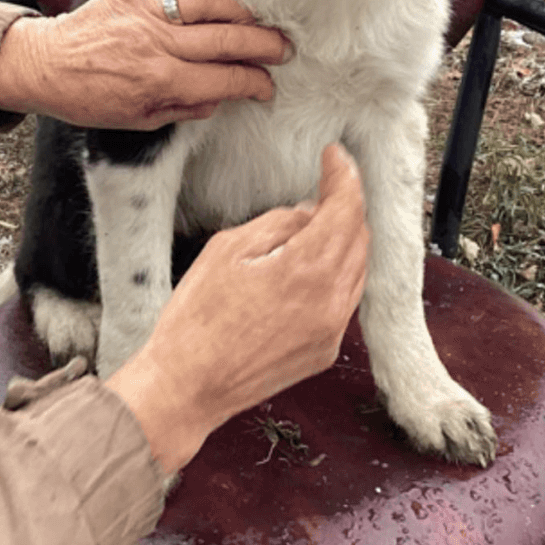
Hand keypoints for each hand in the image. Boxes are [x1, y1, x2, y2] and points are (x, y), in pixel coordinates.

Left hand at [0, 0, 293, 130]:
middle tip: (284, 48)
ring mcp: (147, 11)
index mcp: (161, 81)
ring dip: (241, 9)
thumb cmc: (88, 98)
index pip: (226, 79)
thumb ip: (183, 109)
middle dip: (265, 45)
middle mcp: (159, 43)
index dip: (256, 83)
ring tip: (258, 18)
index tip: (268, 85)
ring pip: (208, 2)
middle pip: (228, 39)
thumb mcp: (138, 120)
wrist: (43, 67)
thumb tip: (220, 97)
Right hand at [104, 144, 369, 478]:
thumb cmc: (195, 319)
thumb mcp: (227, 250)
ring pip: (357, 270)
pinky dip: (335, 276)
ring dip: (344, 242)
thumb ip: (277, 223)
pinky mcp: (325, 352)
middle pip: (359, 237)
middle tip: (324, 186)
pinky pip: (344, 301)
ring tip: (315, 226)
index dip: (343, 176)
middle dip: (345, 206)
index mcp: (306, 270)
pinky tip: (308, 269)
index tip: (335, 157)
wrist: (186, 388)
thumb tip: (308, 213)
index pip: (345, 208)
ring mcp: (331, 331)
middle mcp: (330, 302)